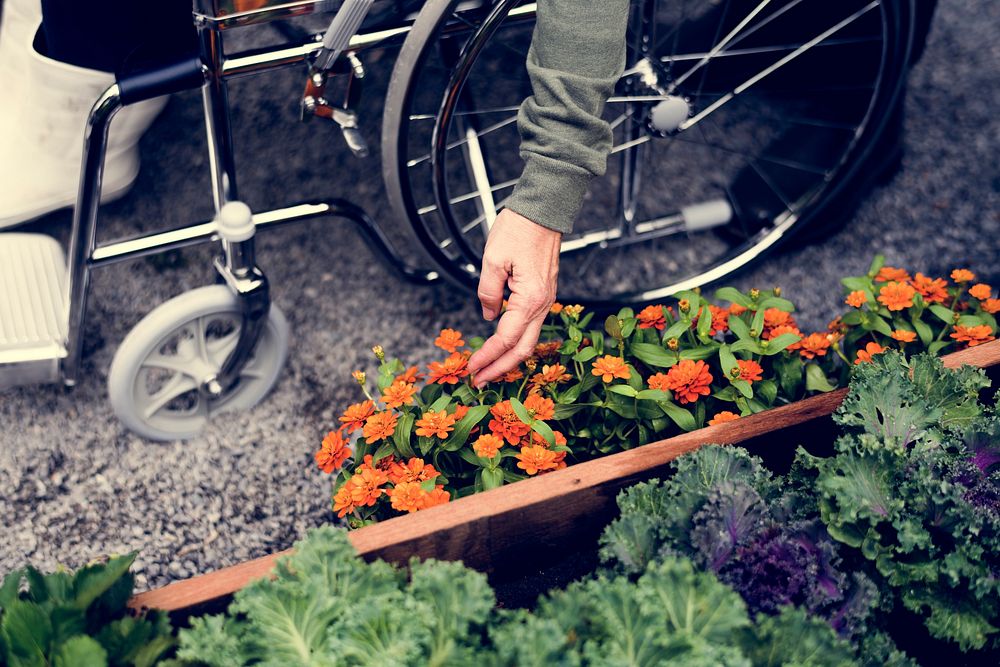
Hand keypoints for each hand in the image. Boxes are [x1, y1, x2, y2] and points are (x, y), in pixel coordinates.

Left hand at [467, 209, 560, 387]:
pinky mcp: (544, 293)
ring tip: (488, 368)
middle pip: (523, 349)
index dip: (486, 357)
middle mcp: (543, 304)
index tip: (471, 368)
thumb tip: (487, 315)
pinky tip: (502, 345)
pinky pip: (532, 325)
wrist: (544, 209)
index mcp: (529, 299)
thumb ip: (487, 292)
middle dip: (500, 368)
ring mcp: (546, 299)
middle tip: (479, 381)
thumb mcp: (492, 259)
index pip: (504, 339)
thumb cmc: (519, 228)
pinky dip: (516, 341)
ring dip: (508, 357)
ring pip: (529, 339)